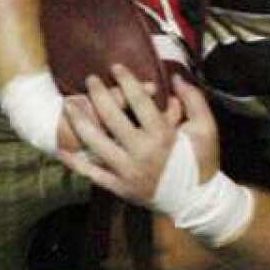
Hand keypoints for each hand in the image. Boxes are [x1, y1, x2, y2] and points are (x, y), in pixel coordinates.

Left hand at [59, 65, 191, 204]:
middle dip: (98, 94)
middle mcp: (142, 152)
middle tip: (90, 80)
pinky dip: (75, 161)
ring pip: (96, 142)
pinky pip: (92, 173)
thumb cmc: (202, 162)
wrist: (196, 202)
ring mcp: (127, 172)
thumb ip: (193, 100)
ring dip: (79, 121)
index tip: (115, 66)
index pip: (139, 101)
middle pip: (112, 117)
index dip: (126, 80)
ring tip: (69, 105)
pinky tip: (62, 147)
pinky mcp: (119, 187)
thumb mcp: (206, 128)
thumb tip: (175, 76)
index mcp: (163, 136)